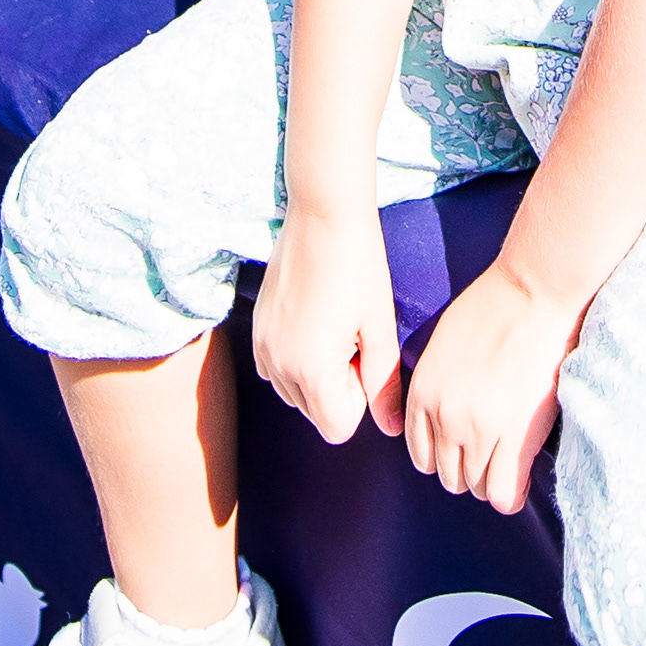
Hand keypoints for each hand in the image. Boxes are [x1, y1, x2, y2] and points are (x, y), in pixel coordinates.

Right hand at [250, 205, 404, 444]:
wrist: (322, 216)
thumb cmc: (359, 266)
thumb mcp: (379, 326)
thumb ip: (383, 382)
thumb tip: (391, 429)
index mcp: (312, 370)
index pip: (338, 428)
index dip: (361, 400)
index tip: (366, 358)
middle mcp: (278, 367)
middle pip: (316, 413)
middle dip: (340, 389)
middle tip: (353, 338)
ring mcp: (261, 349)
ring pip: (296, 394)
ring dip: (319, 375)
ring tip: (336, 327)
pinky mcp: (254, 331)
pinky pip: (277, 371)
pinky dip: (298, 360)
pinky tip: (316, 321)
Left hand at [402, 265, 585, 513]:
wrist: (535, 292)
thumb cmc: (496, 305)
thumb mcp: (444, 344)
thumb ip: (438, 383)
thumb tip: (446, 409)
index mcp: (422, 393)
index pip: (421, 454)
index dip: (446, 456)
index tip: (466, 451)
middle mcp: (443, 417)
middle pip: (449, 475)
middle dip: (470, 470)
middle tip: (494, 454)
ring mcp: (478, 430)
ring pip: (476, 486)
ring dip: (492, 479)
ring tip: (512, 460)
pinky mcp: (515, 437)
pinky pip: (504, 492)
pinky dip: (511, 495)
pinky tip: (522, 481)